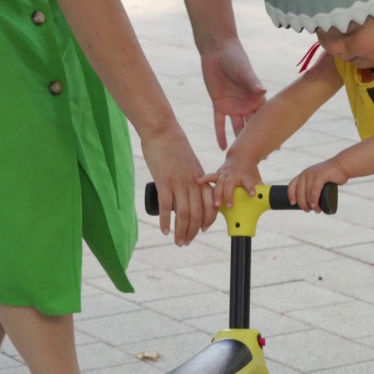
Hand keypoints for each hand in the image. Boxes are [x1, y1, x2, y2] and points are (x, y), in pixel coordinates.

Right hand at [141, 126, 217, 245]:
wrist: (163, 131)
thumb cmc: (175, 147)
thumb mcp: (191, 164)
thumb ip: (193, 178)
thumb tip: (191, 191)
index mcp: (201, 179)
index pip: (210, 206)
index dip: (207, 221)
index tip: (202, 230)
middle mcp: (193, 183)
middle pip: (197, 214)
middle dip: (193, 232)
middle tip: (186, 242)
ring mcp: (178, 183)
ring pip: (183, 214)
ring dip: (181, 231)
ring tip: (178, 241)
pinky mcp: (163, 181)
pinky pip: (165, 206)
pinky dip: (165, 221)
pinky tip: (164, 230)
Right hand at [199, 156, 261, 209]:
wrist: (242, 157)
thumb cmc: (250, 173)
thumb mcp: (257, 179)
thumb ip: (262, 190)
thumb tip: (268, 201)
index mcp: (245, 176)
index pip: (249, 182)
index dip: (251, 188)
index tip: (253, 195)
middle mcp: (234, 175)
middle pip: (231, 185)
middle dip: (229, 195)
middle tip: (230, 206)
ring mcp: (225, 174)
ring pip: (220, 183)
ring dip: (217, 194)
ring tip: (216, 204)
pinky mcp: (218, 173)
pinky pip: (210, 176)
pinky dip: (204, 179)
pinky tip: (198, 182)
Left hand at [200, 40, 265, 149]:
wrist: (218, 51)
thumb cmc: (235, 58)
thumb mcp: (244, 71)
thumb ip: (252, 82)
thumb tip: (263, 91)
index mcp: (256, 98)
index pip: (265, 118)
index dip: (271, 132)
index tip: (278, 146)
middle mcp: (246, 105)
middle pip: (253, 127)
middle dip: (258, 141)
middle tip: (263, 158)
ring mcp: (233, 106)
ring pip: (237, 128)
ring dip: (240, 142)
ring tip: (243, 157)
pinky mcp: (219, 105)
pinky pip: (219, 123)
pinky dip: (220, 135)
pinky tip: (221, 148)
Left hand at [288, 159, 348, 211]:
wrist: (342, 166)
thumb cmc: (331, 176)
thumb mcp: (318, 181)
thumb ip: (312, 188)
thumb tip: (310, 203)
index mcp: (303, 175)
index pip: (292, 185)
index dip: (291, 195)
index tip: (293, 204)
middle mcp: (305, 174)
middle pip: (299, 191)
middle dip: (302, 203)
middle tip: (308, 210)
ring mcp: (312, 174)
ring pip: (307, 192)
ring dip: (310, 203)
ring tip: (316, 210)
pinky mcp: (321, 175)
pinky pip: (314, 189)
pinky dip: (314, 199)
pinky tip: (315, 205)